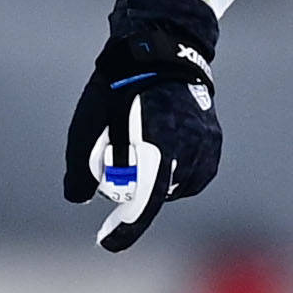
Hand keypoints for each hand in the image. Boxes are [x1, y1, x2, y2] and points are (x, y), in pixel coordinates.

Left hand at [62, 0, 219, 253]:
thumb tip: (79, 197)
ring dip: (156, 183)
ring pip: (176, 186)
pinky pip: (193, 174)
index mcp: (157, 143)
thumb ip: (80, 167)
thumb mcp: (86, 126)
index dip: (125, 229)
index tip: (106, 242)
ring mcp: (205, 144)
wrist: (158, 49)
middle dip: (134, 196)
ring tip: (137, 155)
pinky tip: (160, 156)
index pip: (144, 202)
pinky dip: (175, 173)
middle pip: (158, 195)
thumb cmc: (116, 87)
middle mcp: (188, 147)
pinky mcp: (213, 141)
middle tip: (114, 182)